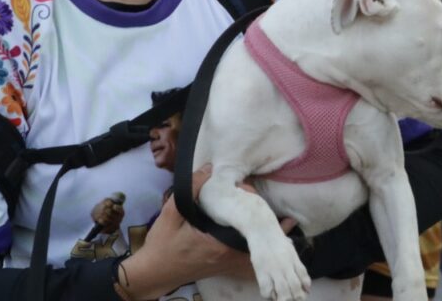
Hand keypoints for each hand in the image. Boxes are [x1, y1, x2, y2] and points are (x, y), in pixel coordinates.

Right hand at [120, 166, 295, 297]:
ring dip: (270, 237)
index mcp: (219, 242)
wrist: (155, 273)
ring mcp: (229, 264)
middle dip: (265, 220)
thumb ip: (190, 190)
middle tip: (267, 203)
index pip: (246, 224)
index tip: (250, 191)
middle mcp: (229, 256)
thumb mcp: (171, 214)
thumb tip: (209, 169)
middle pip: (257, 237)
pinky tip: (272, 240)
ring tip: (287, 221)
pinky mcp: (227, 267)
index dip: (252, 207)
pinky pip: (251, 259)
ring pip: (258, 251)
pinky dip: (263, 249)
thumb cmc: (162, 245)